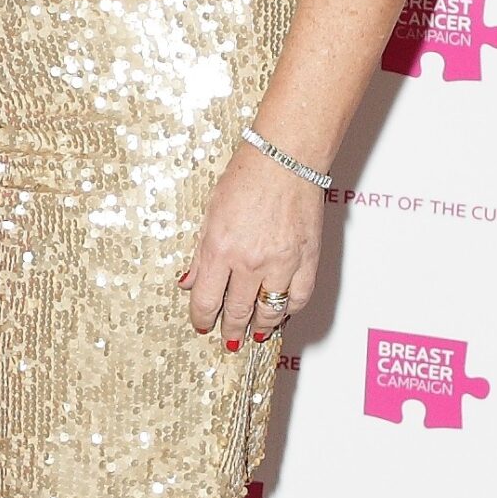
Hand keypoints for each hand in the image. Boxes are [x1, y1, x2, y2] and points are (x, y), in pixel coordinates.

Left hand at [179, 142, 322, 349]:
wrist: (286, 159)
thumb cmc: (246, 178)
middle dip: (230, 329)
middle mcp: (250, 260)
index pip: (206, 300)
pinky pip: (298, 297)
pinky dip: (288, 310)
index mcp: (220, 248)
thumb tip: (189, 283)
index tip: (201, 324)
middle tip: (228, 338)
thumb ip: (201, 255)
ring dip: (260, 327)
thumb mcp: (210, 214)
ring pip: (269, 311)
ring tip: (254, 333)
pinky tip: (280, 313)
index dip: (201, 318)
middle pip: (237, 311)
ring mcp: (282, 262)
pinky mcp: (307, 259)